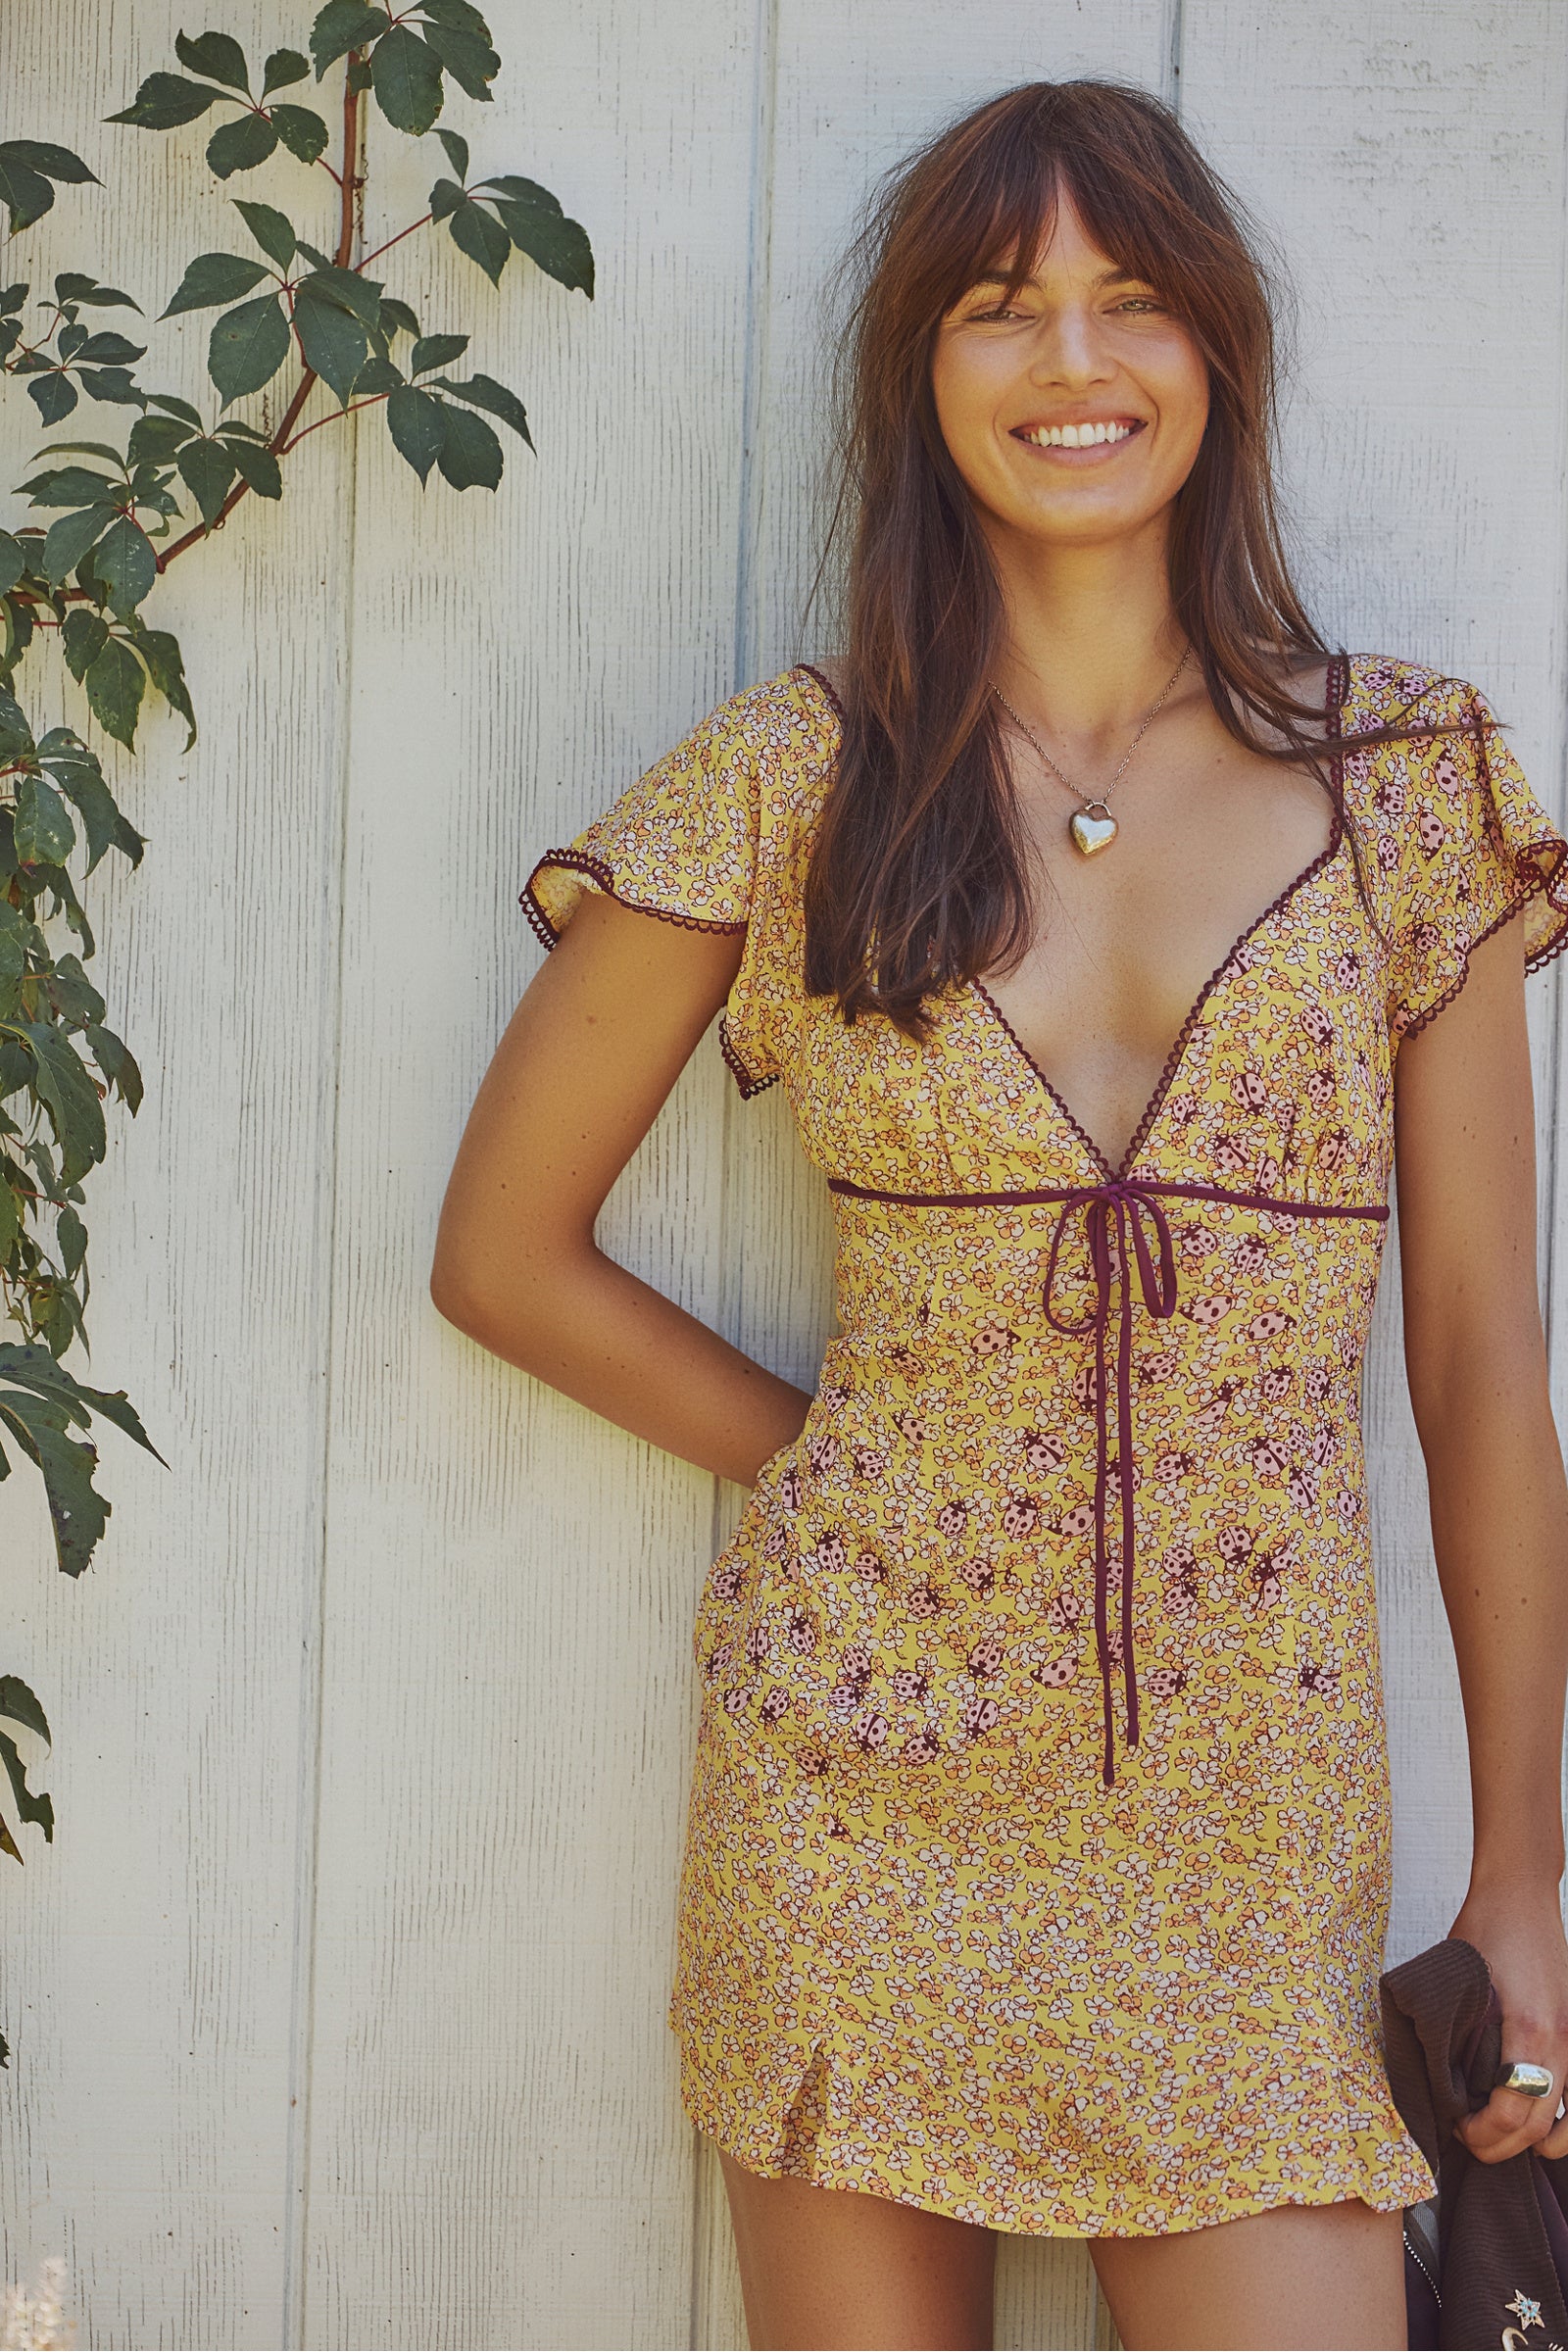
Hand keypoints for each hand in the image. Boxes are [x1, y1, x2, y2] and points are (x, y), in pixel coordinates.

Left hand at [1449, 1881, 1567, 2161]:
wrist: (1521, 1895)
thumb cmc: (1485, 1929)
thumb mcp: (1460, 1983)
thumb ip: (1458, 2036)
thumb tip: (1441, 2086)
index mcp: (1530, 2031)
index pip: (1511, 2111)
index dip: (1480, 2133)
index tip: (1454, 2127)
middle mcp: (1561, 2044)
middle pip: (1539, 2129)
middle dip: (1499, 2145)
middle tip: (1465, 2137)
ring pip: (1565, 2124)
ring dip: (1530, 2139)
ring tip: (1496, 2131)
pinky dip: (1556, 2120)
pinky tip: (1528, 2117)